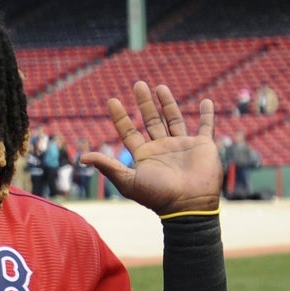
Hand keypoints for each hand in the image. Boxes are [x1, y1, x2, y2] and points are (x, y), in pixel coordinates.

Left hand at [82, 81, 221, 214]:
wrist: (188, 205)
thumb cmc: (157, 196)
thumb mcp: (128, 181)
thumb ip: (107, 166)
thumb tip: (82, 158)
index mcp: (144, 155)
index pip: (129, 131)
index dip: (120, 117)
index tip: (111, 101)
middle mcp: (161, 148)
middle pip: (150, 120)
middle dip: (144, 103)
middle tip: (138, 84)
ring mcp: (182, 145)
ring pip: (174, 119)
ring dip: (167, 103)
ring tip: (159, 87)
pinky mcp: (202, 146)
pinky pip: (206, 126)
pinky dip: (207, 115)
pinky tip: (206, 101)